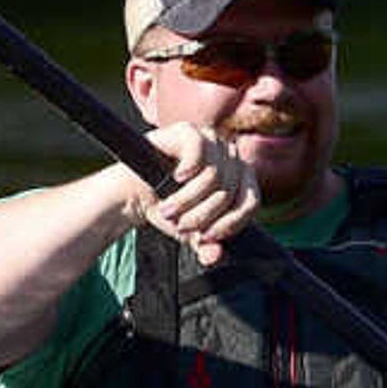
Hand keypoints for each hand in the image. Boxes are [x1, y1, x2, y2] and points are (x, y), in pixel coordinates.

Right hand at [134, 121, 257, 263]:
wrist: (135, 193)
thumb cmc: (170, 209)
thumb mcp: (191, 232)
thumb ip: (207, 246)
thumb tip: (213, 257)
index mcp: (241, 178)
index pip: (251, 202)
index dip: (229, 224)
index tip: (205, 237)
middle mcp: (230, 156)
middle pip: (229, 191)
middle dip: (202, 216)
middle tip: (180, 225)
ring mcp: (211, 140)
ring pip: (214, 176)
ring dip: (187, 200)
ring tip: (168, 210)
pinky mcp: (190, 131)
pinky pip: (200, 151)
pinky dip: (188, 170)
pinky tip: (175, 178)